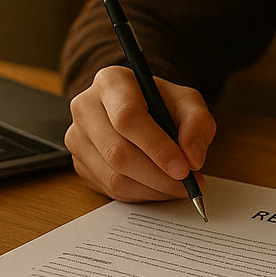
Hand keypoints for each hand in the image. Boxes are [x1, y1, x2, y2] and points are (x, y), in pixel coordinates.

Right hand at [64, 65, 216, 202]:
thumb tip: (193, 159)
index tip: (184, 168)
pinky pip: (110, 190)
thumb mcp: (188, 102)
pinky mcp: (79, 163)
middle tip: (187, 184)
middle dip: (158, 176)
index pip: (128, 117)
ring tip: (178, 186)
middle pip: (118, 152)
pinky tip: (158, 186)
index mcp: (110, 82)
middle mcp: (85, 107)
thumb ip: (197, 124)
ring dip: (152, 189)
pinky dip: (141, 194)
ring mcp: (77, 137)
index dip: (157, 147)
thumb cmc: (162, 102)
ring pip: (114, 177)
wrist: (141, 108)